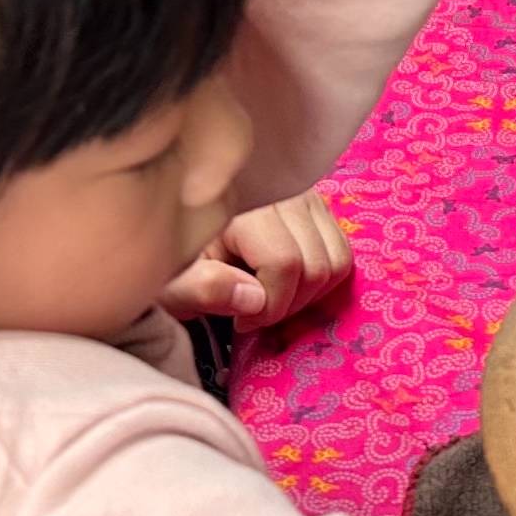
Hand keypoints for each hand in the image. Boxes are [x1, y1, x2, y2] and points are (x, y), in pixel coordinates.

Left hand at [161, 189, 354, 328]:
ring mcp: (305, 195)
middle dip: (290, 305)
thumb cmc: (174, 262)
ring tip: (271, 298)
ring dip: (310, 293)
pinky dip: (322, 278)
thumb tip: (255, 298)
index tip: (240, 322)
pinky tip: (287, 284)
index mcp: (242, 206)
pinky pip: (341, 250)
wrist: (175, 229)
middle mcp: (282, 192)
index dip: (269, 307)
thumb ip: (205, 290)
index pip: (284, 263)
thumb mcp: (173, 283)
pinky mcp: (317, 205)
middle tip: (256, 315)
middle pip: (317, 265)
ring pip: (337, 259)